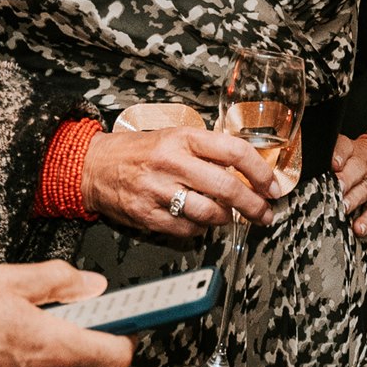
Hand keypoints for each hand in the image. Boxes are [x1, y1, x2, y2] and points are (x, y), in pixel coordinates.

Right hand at [0, 260, 134, 366]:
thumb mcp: (8, 282)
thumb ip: (57, 279)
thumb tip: (90, 283)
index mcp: (54, 347)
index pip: (117, 355)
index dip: (128, 335)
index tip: (128, 318)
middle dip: (104, 346)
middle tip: (94, 320)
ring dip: (77, 360)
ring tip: (57, 330)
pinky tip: (31, 349)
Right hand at [79, 127, 284, 237]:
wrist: (94, 167)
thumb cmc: (140, 151)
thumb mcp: (175, 137)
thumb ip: (208, 150)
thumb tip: (248, 171)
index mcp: (183, 138)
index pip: (234, 151)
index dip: (260, 171)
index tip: (272, 185)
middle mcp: (172, 163)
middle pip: (227, 188)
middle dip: (254, 205)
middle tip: (266, 213)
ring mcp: (159, 191)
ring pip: (210, 213)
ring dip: (228, 219)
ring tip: (231, 216)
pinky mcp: (149, 216)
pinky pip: (189, 229)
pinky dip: (201, 228)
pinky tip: (200, 220)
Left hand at [332, 134, 366, 237]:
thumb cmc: (361, 164)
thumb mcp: (350, 154)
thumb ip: (328, 163)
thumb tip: (304, 175)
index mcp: (352, 152)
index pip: (345, 147)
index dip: (339, 154)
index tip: (333, 163)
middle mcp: (363, 166)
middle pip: (355, 169)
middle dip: (344, 179)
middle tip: (336, 187)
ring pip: (363, 190)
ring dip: (353, 200)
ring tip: (344, 208)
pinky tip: (359, 228)